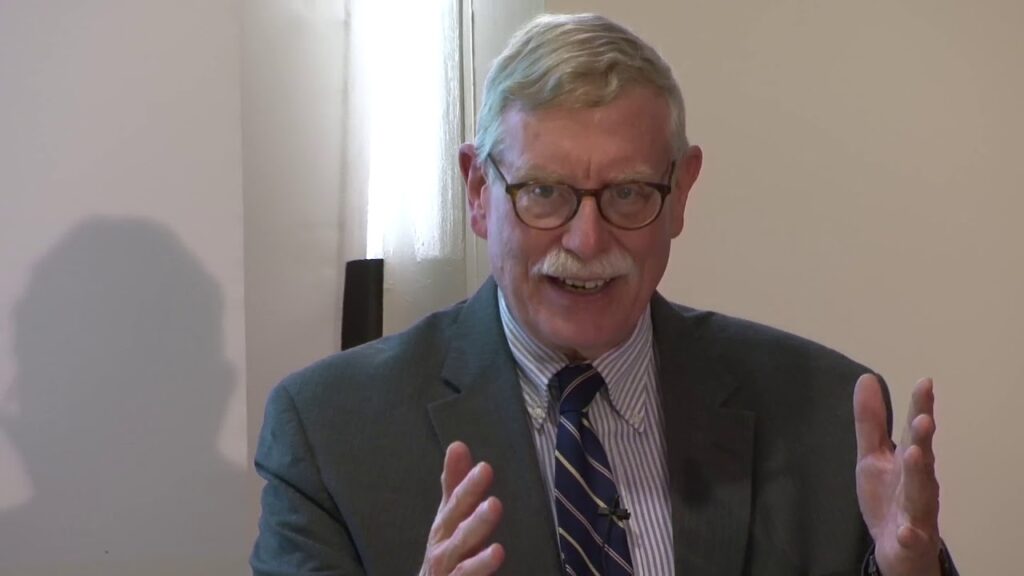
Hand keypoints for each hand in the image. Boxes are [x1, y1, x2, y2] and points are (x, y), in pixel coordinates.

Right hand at [420, 441, 504, 574]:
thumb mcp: (449, 515)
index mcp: (445, 526)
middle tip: (494, 504)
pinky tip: (497, 557)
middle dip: (475, 518)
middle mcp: (443, 547)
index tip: (484, 468)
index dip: (468, 487)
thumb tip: (457, 446)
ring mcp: (448, 570)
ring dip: (479, 556)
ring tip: (498, 548)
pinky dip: (480, 571)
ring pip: (462, 561)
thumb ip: (455, 484)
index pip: (456, 503)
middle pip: (458, 532)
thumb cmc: (444, 548)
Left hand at [854, 374, 941, 575]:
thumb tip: (867, 378)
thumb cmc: (888, 497)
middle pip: (923, 458)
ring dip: (920, 474)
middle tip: (924, 417)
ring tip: (916, 454)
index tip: (925, 382)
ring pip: (922, 494)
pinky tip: (905, 530)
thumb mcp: (872, 456)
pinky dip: (909, 534)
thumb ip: (870, 422)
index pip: (914, 430)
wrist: (898, 549)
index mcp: (909, 461)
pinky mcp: (911, 540)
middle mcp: (919, 483)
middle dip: (924, 438)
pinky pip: (911, 538)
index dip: (919, 407)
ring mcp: (917, 512)